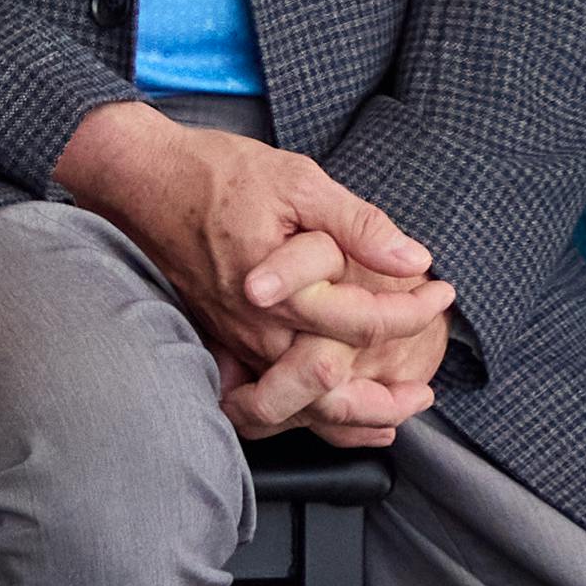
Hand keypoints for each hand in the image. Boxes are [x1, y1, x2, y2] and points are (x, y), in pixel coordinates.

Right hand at [52, 100, 452, 426]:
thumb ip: (357, 224)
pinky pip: (270, 395)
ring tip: (395, 411)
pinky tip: (339, 412)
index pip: (364, 322)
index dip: (413, 311)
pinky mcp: (223, 341)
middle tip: (429, 390)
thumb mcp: (299, 180)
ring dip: (353, 412)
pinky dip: (311, 410)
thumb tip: (413, 258)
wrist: (141, 183)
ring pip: (301, 402)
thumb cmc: (219, 173)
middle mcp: (258, 328)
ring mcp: (236, 340)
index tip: (444, 292)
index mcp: (282, 289)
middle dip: (388, 395)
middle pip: (334, 385)